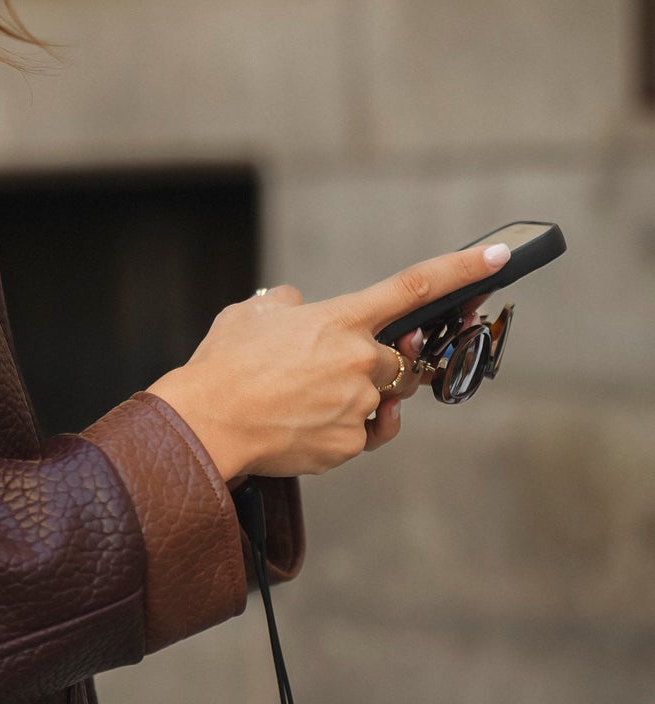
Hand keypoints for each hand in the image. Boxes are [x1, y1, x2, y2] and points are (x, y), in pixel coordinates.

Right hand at [147, 241, 511, 482]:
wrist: (203, 425)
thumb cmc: (221, 367)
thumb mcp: (249, 315)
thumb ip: (284, 304)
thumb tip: (296, 304)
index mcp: (341, 320)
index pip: (415, 286)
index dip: (463, 269)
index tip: (499, 256)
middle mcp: (360, 362)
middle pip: (400, 360)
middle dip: (378, 364)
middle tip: (332, 370)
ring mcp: (358, 406)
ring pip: (381, 401)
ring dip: (355, 398)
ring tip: (303, 400)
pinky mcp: (348, 446)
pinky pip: (362, 436)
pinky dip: (339, 430)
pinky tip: (303, 426)